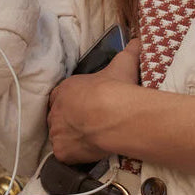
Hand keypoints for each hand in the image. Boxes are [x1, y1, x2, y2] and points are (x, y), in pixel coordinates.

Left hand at [47, 39, 140, 163]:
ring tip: (93, 139)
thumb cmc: (115, 88)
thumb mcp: (123, 64)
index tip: (86, 107)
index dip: (73, 102)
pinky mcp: (62, 151)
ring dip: (73, 138)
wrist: (114, 114)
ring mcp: (57, 133)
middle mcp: (56, 111)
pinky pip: (65, 154)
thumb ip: (130, 51)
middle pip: (59, 117)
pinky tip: (89, 152)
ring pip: (62, 137)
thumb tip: (139, 40)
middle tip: (92, 124)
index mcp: (65, 89)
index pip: (61, 96)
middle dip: (72, 120)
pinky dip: (75, 154)